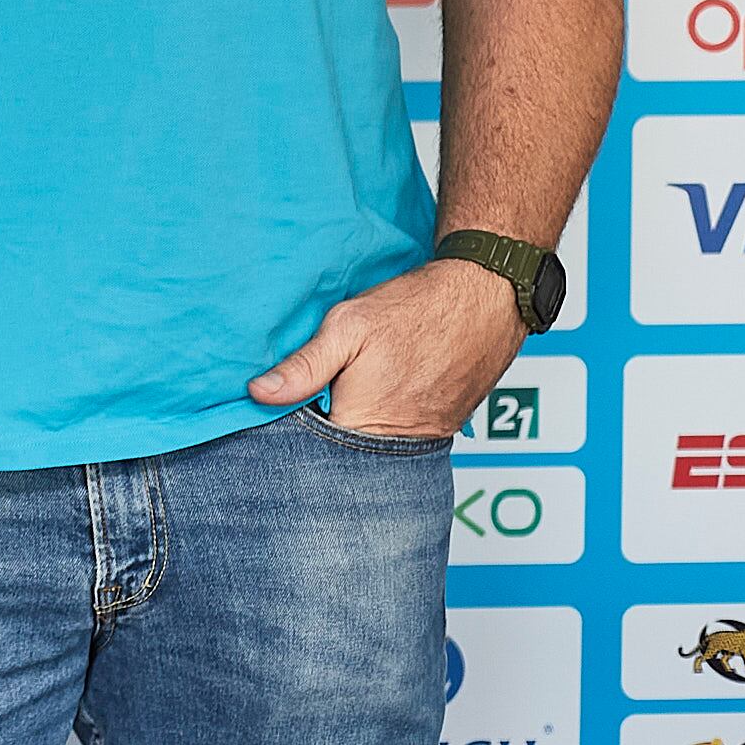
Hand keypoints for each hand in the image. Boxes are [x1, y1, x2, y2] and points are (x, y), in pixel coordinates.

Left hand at [250, 258, 523, 439]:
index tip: (281, 408)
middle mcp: (401, 442)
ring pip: (376, 440)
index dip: (295, 427)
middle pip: (346, 448)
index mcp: (364, 423)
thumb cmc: (415, 309)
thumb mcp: (347, 327)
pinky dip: (389, 415)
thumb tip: (259, 394)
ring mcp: (428, 437)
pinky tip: (382, 387)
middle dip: (326, 426)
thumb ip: (304, 366)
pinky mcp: (447, 425)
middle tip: (320, 390)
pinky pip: (407, 432)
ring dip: (359, 420)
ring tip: (352, 386)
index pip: (314, 447)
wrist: (485, 296)